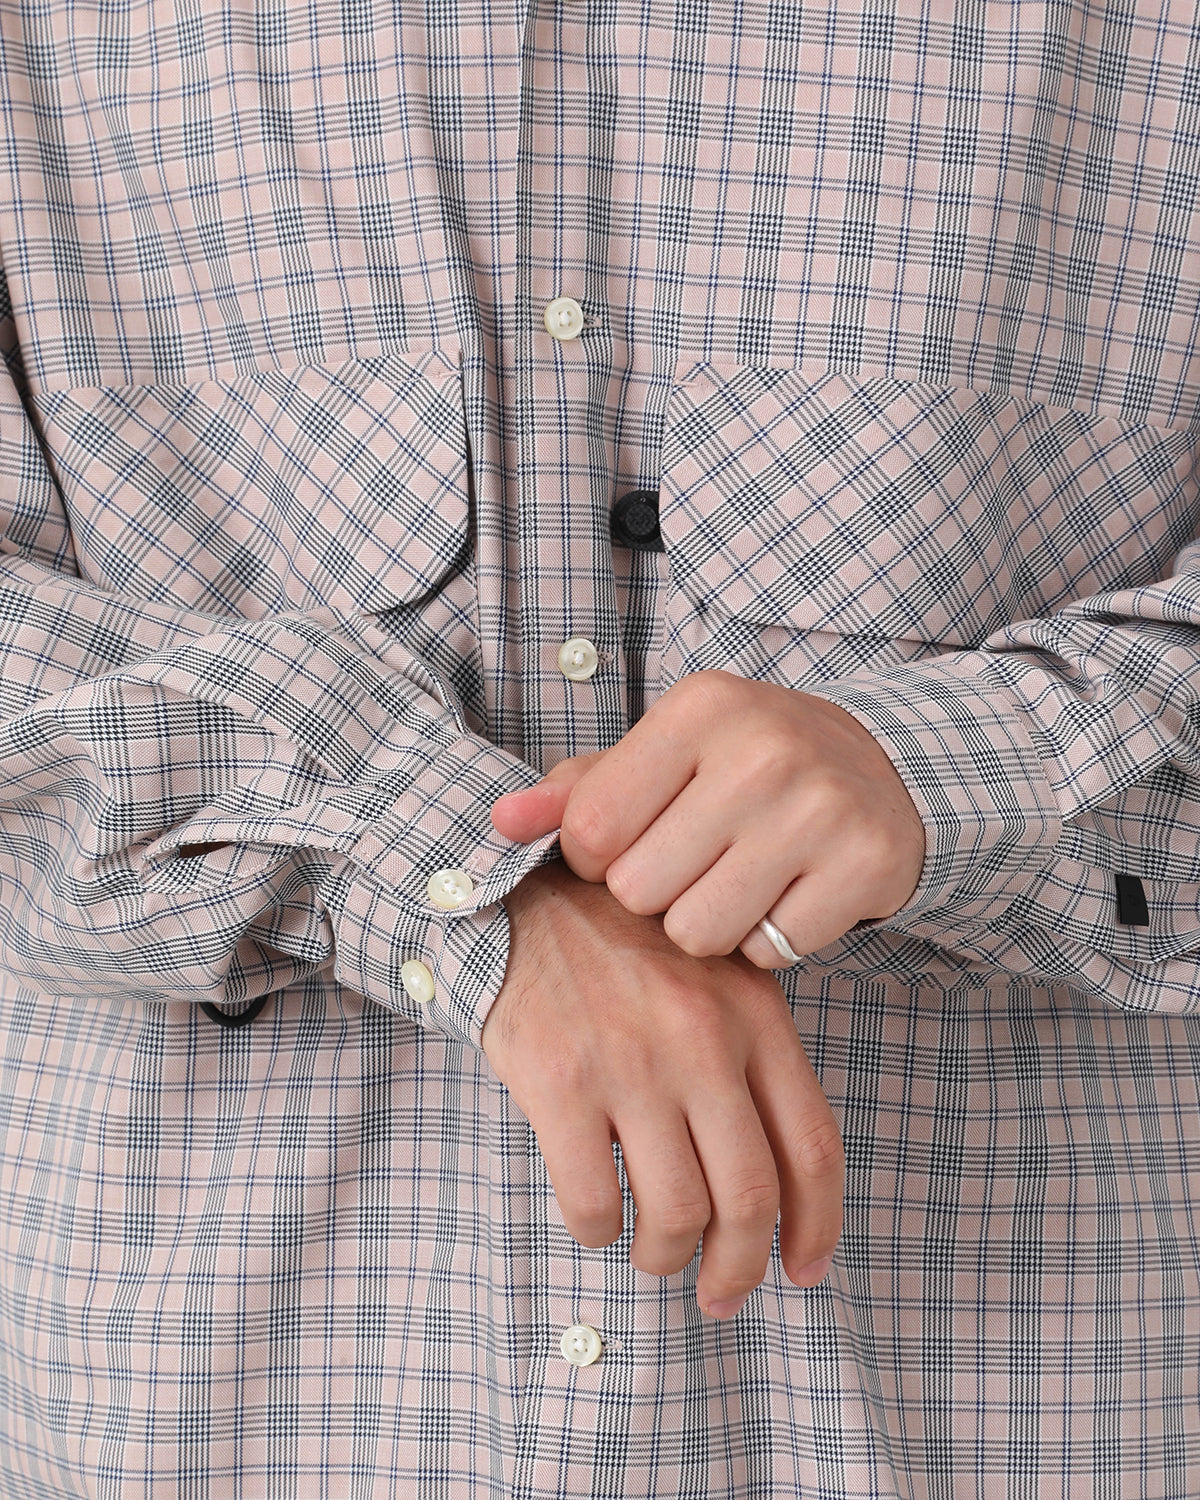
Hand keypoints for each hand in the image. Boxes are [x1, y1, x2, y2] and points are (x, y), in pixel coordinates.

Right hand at [482, 860, 843, 1317]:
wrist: (524, 893)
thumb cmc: (627, 942)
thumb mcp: (717, 972)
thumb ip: (755, 1055)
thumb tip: (782, 1180)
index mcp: (756, 1016)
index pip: (813, 1148)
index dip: (817, 1227)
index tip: (803, 1271)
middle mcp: (702, 1041)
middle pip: (749, 1197)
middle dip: (739, 1267)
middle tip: (721, 1293)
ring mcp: (630, 1062)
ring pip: (675, 1212)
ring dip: (666, 1257)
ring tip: (653, 1254)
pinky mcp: (559, 1083)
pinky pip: (592, 1201)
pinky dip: (599, 1232)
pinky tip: (596, 1219)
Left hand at [492, 669, 924, 967]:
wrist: (883, 771)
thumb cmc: (746, 766)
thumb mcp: (666, 755)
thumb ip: (578, 789)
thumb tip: (498, 822)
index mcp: (699, 707)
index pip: (592, 829)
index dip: (599, 858)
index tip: (637, 842)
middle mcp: (762, 750)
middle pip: (640, 891)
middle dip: (658, 894)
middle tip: (699, 862)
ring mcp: (820, 808)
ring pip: (699, 933)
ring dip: (710, 925)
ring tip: (739, 881)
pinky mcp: (864, 864)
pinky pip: (769, 952)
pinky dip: (769, 940)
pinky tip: (787, 895)